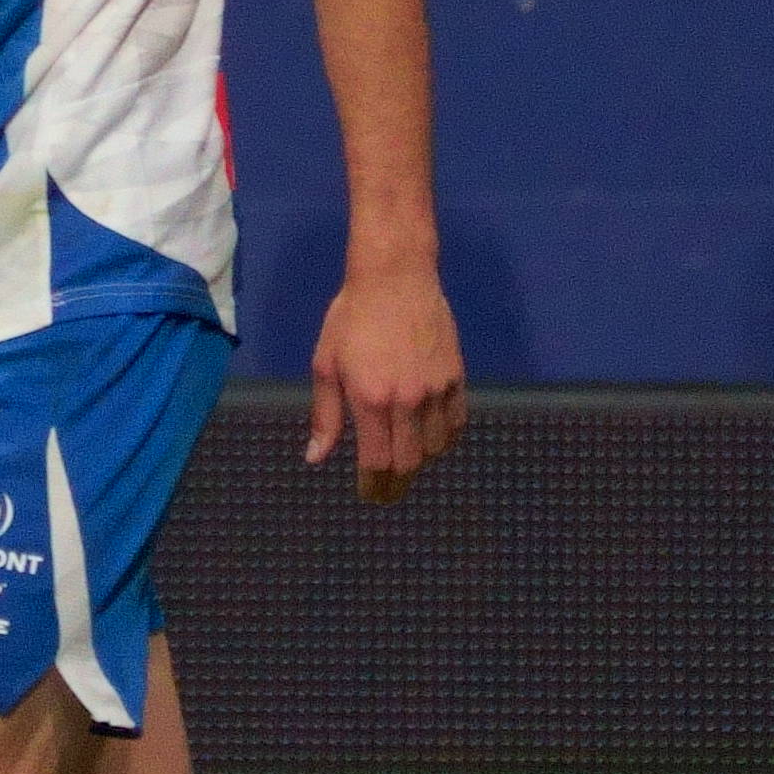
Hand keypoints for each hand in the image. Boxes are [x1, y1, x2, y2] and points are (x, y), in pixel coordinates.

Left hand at [304, 252, 464, 500]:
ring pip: (436, 447)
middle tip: (387, 492)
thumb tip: (316, 457)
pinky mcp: (457, 377)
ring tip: (406, 466)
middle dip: (397, 484)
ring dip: (421, 463)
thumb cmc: (352, 318)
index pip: (378, 462)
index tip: (369, 495)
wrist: (396, 278)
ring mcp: (436, 389)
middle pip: (409, 462)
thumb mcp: (326, 364)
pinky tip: (434, 443)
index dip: (374, 486)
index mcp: (371, 399)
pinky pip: (457, 423)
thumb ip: (326, 414)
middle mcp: (407, 401)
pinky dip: (447, 440)